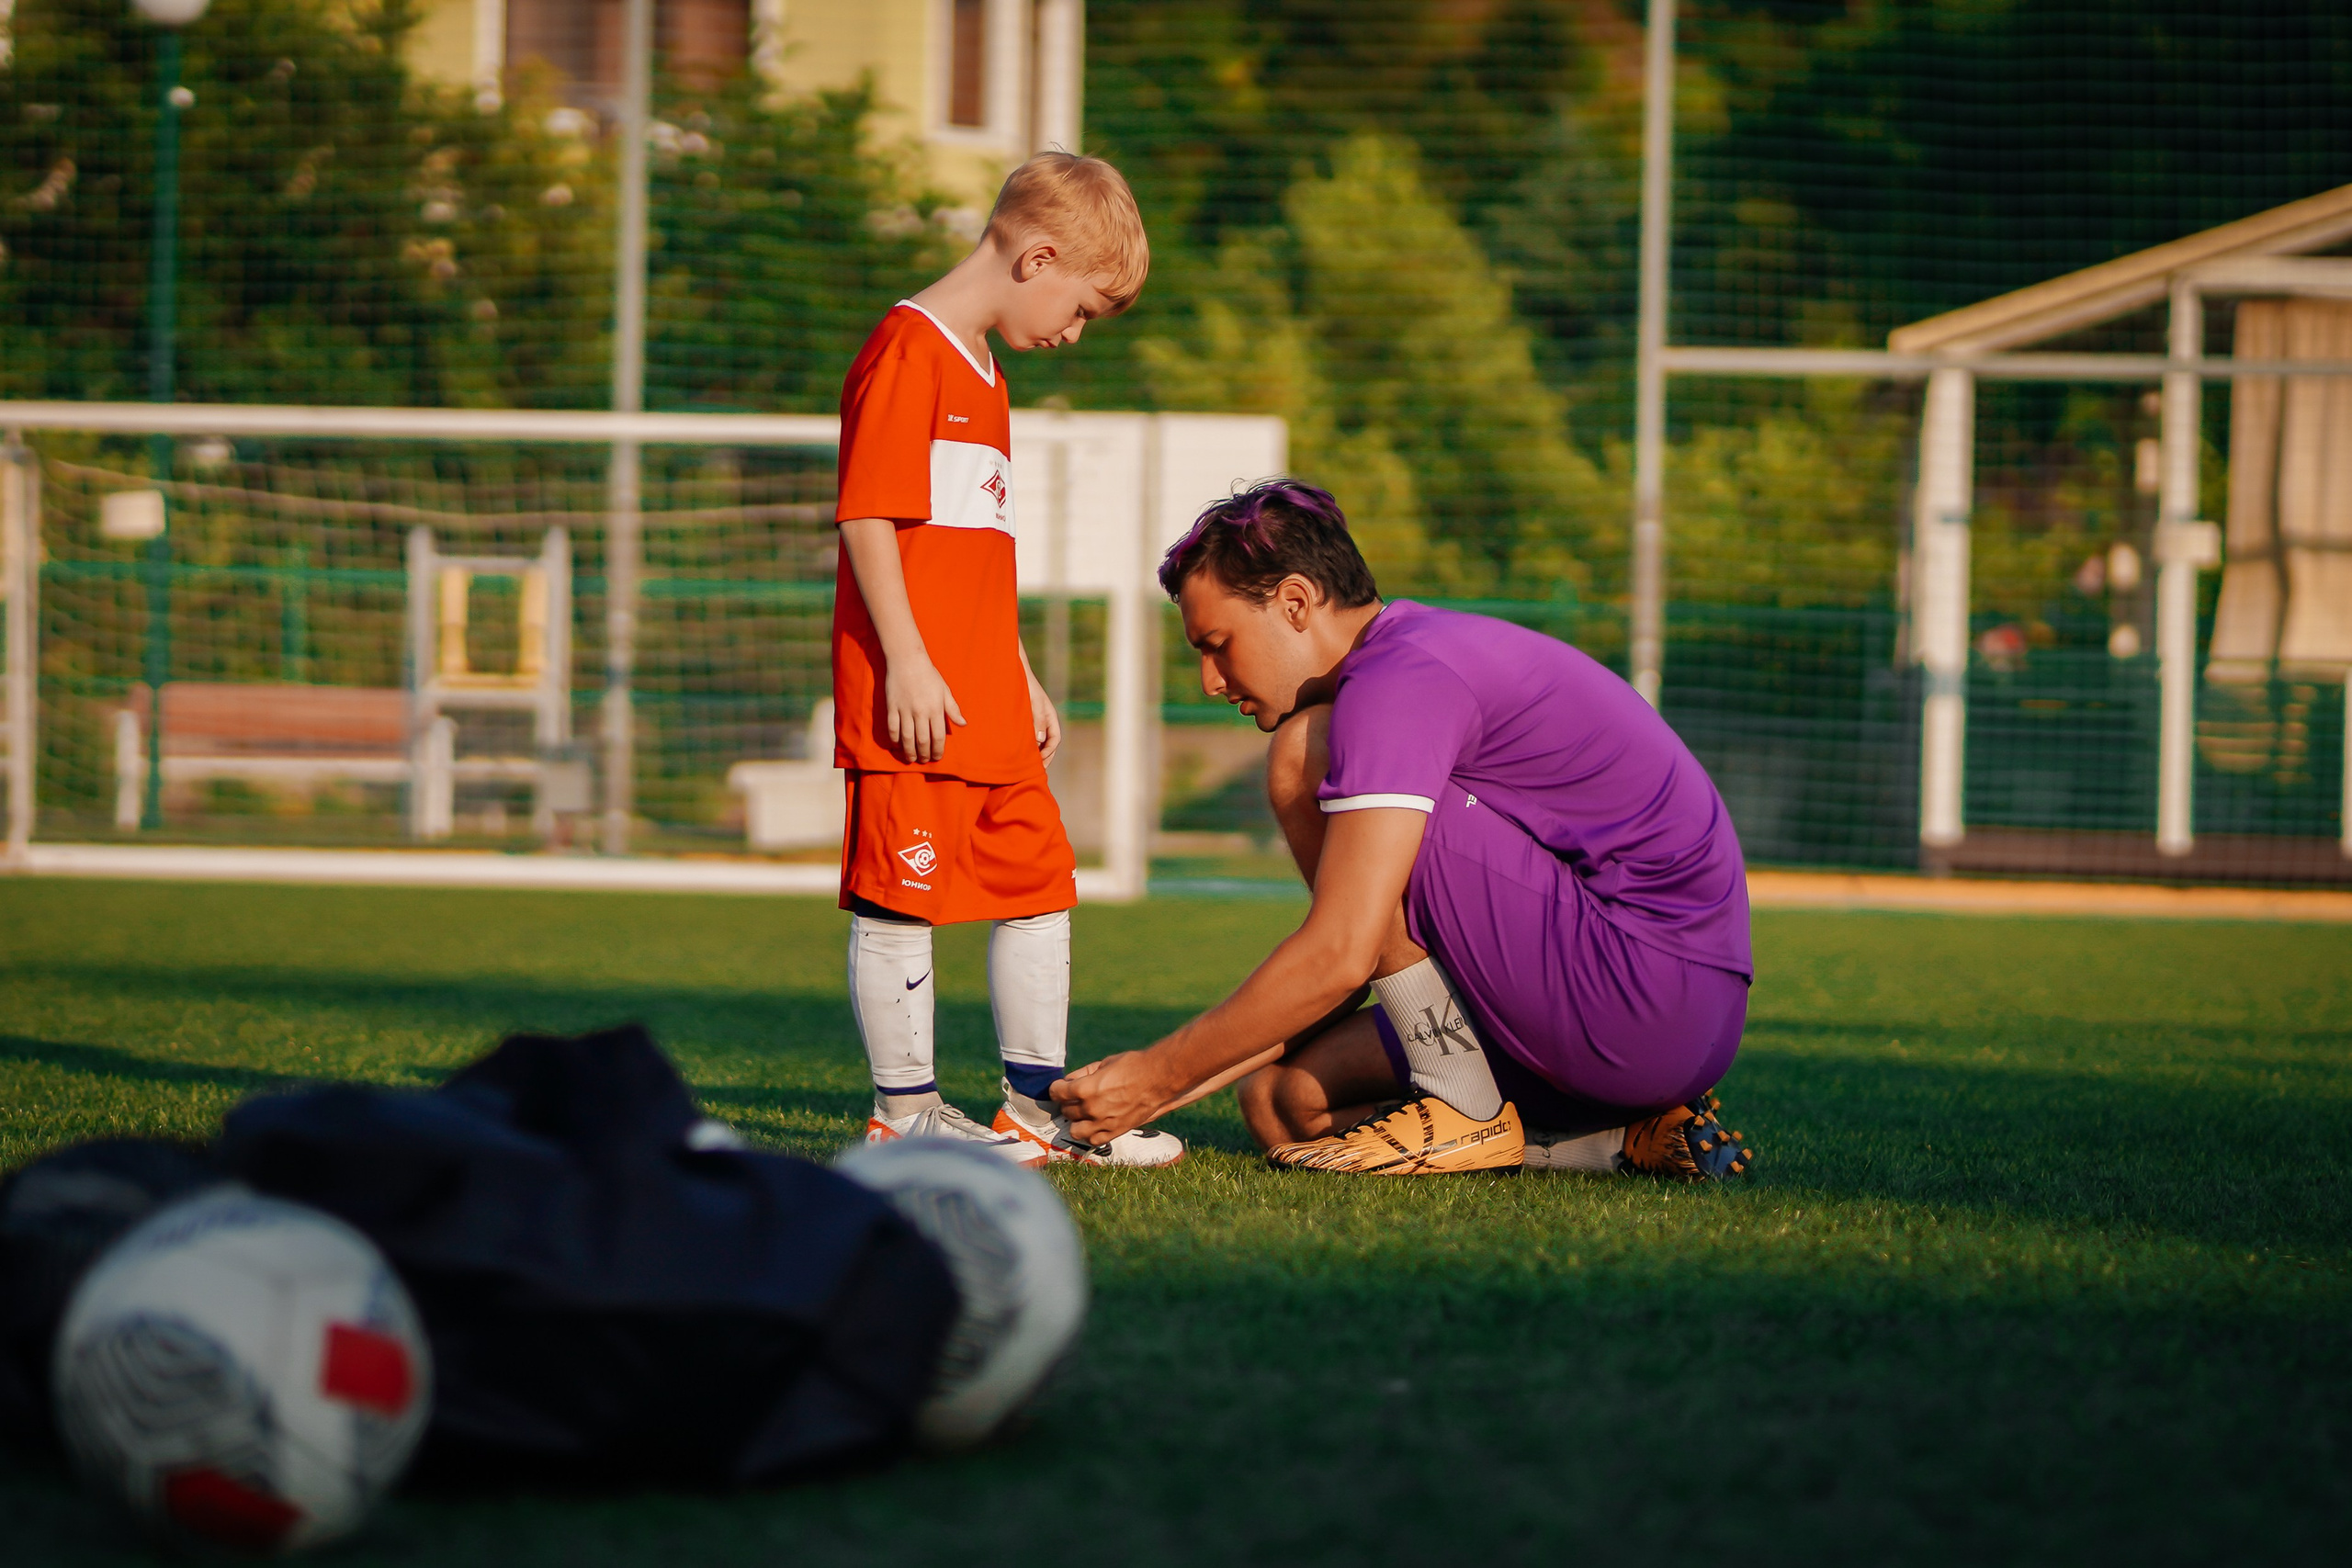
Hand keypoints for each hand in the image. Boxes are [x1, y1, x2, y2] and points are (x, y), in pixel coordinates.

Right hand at [883, 656, 965, 764]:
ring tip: (911, 758)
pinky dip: (894, 740)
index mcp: (935, 709)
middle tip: (924, 761)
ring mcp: (905, 710)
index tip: (937, 757)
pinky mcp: (892, 707)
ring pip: (906, 738)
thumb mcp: (944, 690)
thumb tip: (963, 724)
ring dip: (909, 751)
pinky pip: (892, 728)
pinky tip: (897, 746)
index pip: (938, 736)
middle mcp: (920, 712)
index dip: (938, 750)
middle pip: (922, 741)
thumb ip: (953, 708)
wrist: (907, 660)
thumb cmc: (929, 675)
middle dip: (924, 754)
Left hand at [1025, 665, 1062, 764]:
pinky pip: (1029, 736)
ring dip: (1036, 752)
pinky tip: (1018, 752)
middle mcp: (1045, 720)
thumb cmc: (1026, 687)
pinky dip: (1027, 745)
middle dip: (1045, 757)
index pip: (1055, 739)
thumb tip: (1040, 740)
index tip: (1040, 761)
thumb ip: (1037, 720)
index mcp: (1050, 717)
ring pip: (1039, 741)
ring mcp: (1035, 720)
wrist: (1016, 673)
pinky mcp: (1025, 720)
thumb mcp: (1033, 703)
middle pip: (1048, 743)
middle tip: (1036, 770)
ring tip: (1027, 765)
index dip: (1049, 751)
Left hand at [1049, 1051, 1170, 1144]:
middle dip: (1067, 1102)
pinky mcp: (1115, 1131)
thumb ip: (1083, 1073)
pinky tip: (1094, 1124)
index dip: (1057, 1088)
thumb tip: (1069, 1080)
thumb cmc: (1132, 1066)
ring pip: (1075, 1130)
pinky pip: (1093, 1139)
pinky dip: (1090, 1133)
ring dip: (1076, 1121)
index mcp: (1086, 1088)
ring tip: (1083, 1113)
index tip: (1060, 1087)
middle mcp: (1091, 1108)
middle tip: (1074, 1097)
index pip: (1057, 1092)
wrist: (1158, 1079)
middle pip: (1066, 1110)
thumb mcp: (1104, 1063)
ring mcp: (1103, 1122)